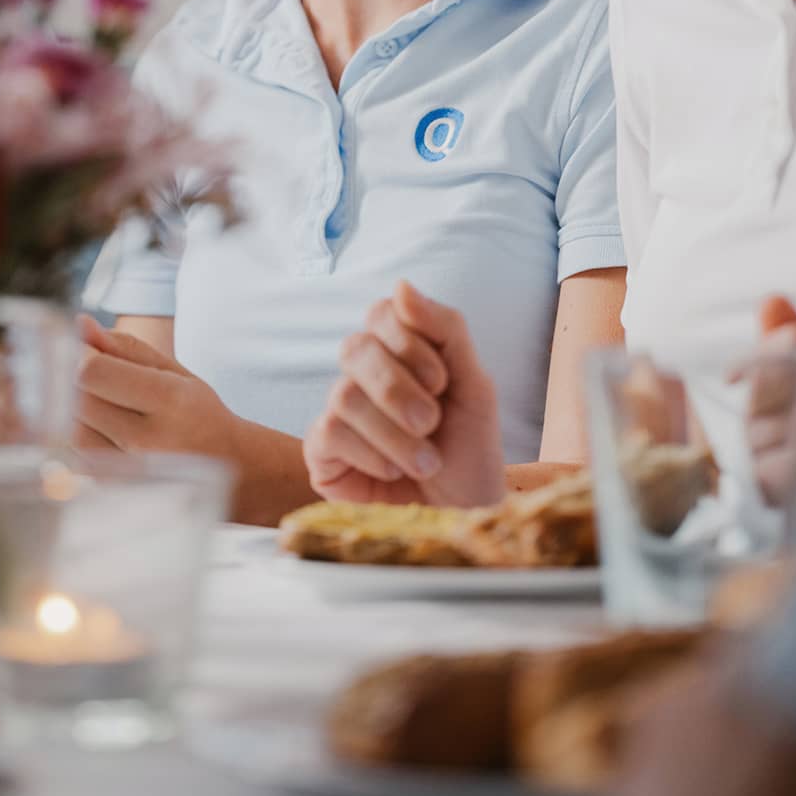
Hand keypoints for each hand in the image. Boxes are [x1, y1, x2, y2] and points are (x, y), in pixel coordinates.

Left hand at [75, 317, 240, 459]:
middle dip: (74, 380)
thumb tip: (81, 324)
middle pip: (77, 401)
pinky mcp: (116, 490)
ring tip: (101, 404)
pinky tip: (101, 429)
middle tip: (92, 375)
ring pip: (71, 430)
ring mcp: (131, 472)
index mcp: (169, 399)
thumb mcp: (173, 370)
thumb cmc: (196, 411)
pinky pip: (77, 456)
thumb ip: (125, 346)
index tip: (88, 350)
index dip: (80, 354)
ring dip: (74, 410)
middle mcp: (149, 440)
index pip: (93, 372)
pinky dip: (80, 436)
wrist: (227, 468)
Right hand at [305, 281, 505, 508]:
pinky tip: (393, 471)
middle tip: (432, 421)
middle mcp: (362, 375)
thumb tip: (401, 285)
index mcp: (398, 351)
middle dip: (398, 389)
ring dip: (395, 434)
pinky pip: (329, 433)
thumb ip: (445, 330)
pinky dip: (371, 454)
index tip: (442, 380)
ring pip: (344, 396)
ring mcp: (338, 412)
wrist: (466, 511)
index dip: (409, 344)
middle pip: (355, 349)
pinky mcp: (321, 452)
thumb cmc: (469, 448)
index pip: (381, 313)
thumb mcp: (475, 385)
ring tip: (426, 461)